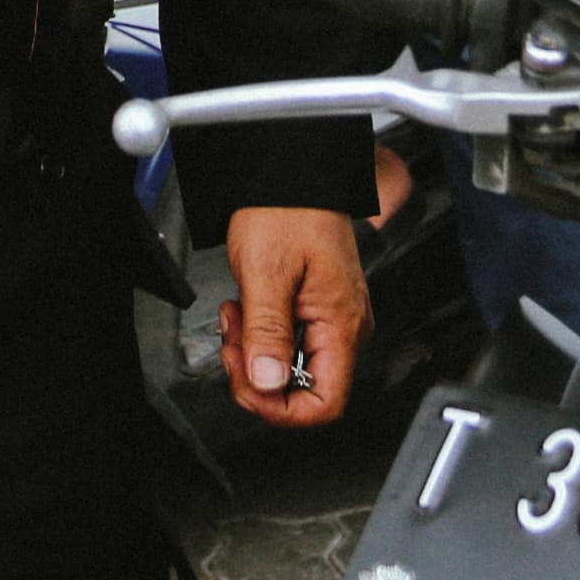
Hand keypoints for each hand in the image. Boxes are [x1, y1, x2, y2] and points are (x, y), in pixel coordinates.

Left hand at [222, 204, 369, 426]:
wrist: (294, 170)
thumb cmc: (289, 205)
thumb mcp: (266, 270)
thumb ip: (267, 333)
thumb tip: (267, 383)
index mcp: (341, 323)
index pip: (324, 404)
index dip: (281, 409)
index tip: (248, 385)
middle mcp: (346, 326)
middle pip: (304, 389)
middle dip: (258, 374)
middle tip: (234, 340)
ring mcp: (334, 317)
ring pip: (292, 367)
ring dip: (255, 352)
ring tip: (237, 316)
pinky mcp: (318, 307)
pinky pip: (290, 342)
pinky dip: (261, 335)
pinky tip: (247, 310)